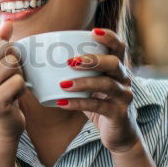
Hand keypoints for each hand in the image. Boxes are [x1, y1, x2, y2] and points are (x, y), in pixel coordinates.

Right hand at [0, 20, 26, 144]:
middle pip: (4, 49)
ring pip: (12, 64)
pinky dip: (21, 90)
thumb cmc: (0, 95)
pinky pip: (19, 81)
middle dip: (14, 63)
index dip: (5, 51)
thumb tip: (7, 21)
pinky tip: (12, 100)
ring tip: (10, 89)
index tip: (0, 70)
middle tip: (8, 81)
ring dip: (19, 76)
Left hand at [57, 28, 139, 153]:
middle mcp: (125, 80)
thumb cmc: (101, 105)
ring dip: (83, 82)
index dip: (109, 37)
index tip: (92, 31)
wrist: (119, 135)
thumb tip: (43, 63)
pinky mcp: (118, 114)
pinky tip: (62, 103)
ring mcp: (124, 97)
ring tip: (63, 84)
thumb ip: (79, 74)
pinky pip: (99, 106)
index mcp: (118, 69)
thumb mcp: (93, 87)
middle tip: (71, 61)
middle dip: (93, 60)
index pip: (119, 47)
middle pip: (114, 63)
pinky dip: (79, 103)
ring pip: (107, 85)